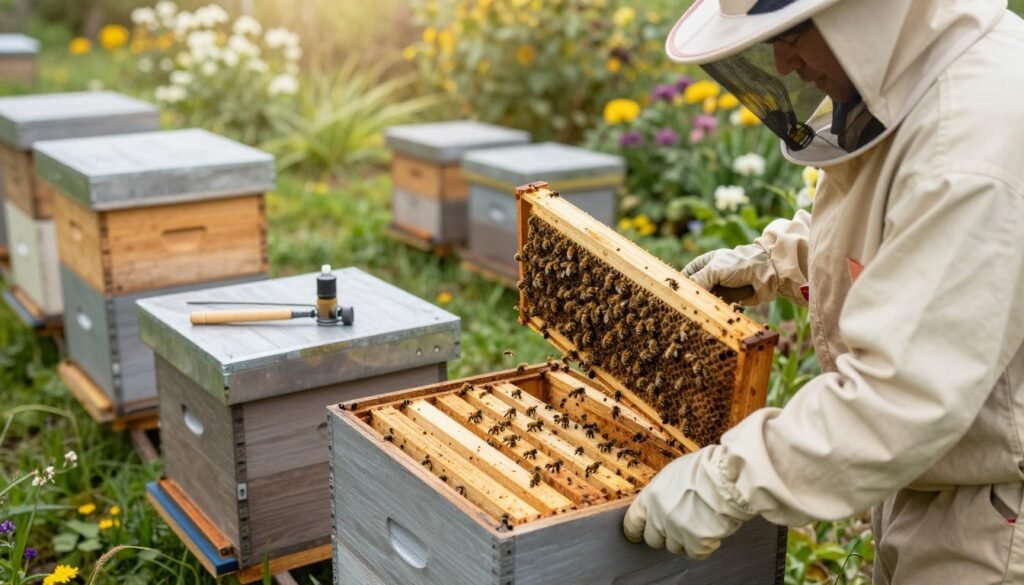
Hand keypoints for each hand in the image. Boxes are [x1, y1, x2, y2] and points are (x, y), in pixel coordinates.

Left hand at [623, 447, 751, 558]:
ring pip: (675, 547)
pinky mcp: (696, 543)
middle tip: (679, 526)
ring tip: (700, 523)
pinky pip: (696, 553)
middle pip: (653, 539)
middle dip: (665, 535)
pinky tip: (712, 531)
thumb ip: (663, 492)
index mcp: (651, 497)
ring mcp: (677, 531)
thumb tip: (663, 501)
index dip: (635, 531)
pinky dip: (704, 546)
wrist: (727, 478)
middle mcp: (659, 516)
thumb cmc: (705, 469)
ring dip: (686, 540)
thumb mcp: (674, 473)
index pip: (632, 522)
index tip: (637, 535)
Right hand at [682, 246, 777, 304]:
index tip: (676, 296)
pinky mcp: (729, 300)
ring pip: (705, 300)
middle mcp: (710, 276)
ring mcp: (720, 288)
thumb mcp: (715, 269)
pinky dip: (715, 311)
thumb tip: (684, 291)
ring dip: (704, 306)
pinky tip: (712, 314)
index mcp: (704, 264)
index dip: (681, 285)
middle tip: (686, 307)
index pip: (686, 275)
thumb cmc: (740, 265)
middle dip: (692, 298)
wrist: (766, 274)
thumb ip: (698, 279)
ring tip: (699, 312)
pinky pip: (717, 307)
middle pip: (695, 290)